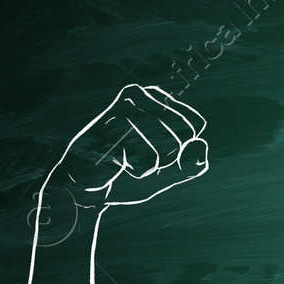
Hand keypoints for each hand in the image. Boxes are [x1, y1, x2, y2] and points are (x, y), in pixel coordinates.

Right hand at [43, 84, 208, 213]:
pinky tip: (115, 165)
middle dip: (167, 160)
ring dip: (150, 168)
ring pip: (167, 147)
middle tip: (139, 161)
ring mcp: (122, 107)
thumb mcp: (166, 174)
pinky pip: (147, 158)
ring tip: (126, 162)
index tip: (157, 155)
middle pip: (183, 135)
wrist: (81, 189)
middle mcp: (140, 94)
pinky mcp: (110, 123)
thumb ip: (191, 164)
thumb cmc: (125, 177)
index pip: (194, 124)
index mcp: (155, 99)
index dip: (181, 152)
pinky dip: (136, 171)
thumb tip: (201, 144)